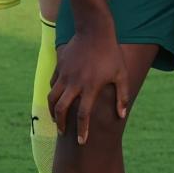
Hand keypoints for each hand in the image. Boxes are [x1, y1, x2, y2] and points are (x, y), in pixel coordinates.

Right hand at [48, 25, 129, 142]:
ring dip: (52, 111)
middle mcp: (75, 83)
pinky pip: (53, 84)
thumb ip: (122, 96)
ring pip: (51, 98)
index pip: (84, 114)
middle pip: (61, 109)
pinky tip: (57, 99)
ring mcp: (65, 75)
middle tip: (63, 132)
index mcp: (91, 87)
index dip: (82, 130)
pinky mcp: (59, 67)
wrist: (94, 31)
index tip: (82, 142)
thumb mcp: (122, 74)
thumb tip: (121, 116)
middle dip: (60, 124)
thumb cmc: (111, 54)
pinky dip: (53, 94)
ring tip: (56, 119)